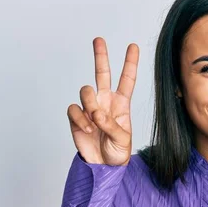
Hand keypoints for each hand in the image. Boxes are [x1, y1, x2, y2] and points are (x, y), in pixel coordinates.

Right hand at [67, 37, 138, 165]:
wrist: (102, 166)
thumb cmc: (117, 152)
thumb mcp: (122, 139)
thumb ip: (111, 125)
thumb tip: (96, 113)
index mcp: (122, 104)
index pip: (127, 80)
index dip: (130, 63)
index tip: (133, 46)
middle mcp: (105, 101)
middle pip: (102, 74)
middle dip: (101, 56)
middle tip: (99, 39)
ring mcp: (90, 108)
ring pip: (85, 90)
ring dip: (90, 104)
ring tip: (95, 122)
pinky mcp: (77, 117)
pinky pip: (74, 108)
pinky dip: (80, 118)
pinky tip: (87, 128)